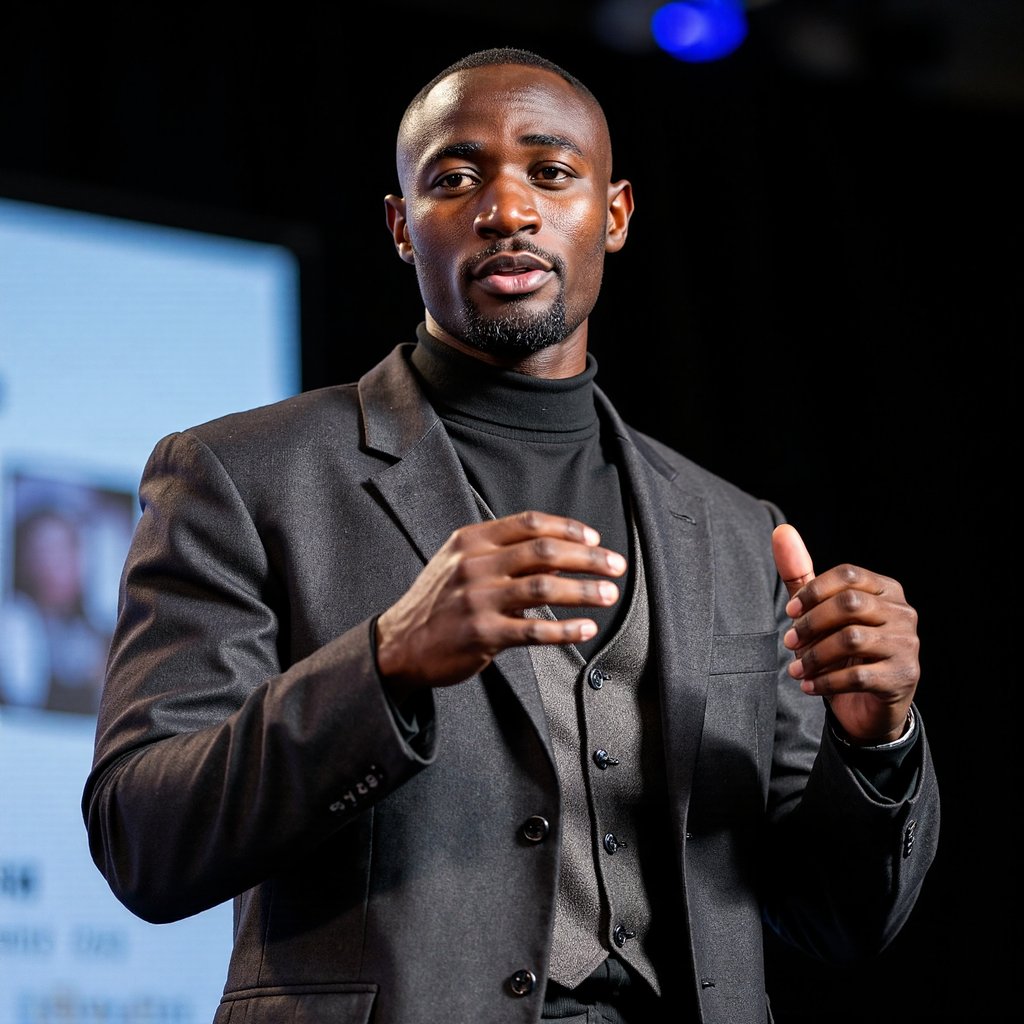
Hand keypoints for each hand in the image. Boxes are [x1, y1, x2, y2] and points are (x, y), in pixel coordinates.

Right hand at [376, 510, 626, 695]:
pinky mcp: (482, 635)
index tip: (595, 539)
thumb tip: (561, 556)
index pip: (529, 523)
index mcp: (471, 541)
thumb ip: (506, 556)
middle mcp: (474, 565)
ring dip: (584, 591)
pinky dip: (565, 629)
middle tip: (616, 565)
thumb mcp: (462, 565)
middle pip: (543, 552)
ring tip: (609, 594)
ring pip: (543, 588)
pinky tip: (586, 628)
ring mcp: (477, 600)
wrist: (398, 645)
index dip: (568, 529)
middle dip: (588, 557)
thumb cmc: (438, 603)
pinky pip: (533, 631)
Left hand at [772, 523, 919, 744]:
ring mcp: (907, 644)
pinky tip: (808, 686)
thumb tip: (781, 530)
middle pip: (849, 604)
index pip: (848, 574)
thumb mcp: (818, 611)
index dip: (814, 590)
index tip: (790, 611)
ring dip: (815, 656)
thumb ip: (800, 574)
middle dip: (811, 623)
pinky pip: (858, 675)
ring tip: (796, 668)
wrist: (868, 704)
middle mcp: (902, 612)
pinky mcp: (903, 676)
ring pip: (852, 639)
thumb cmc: (841, 650)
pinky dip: (826, 681)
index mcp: (885, 589)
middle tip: (788, 641)